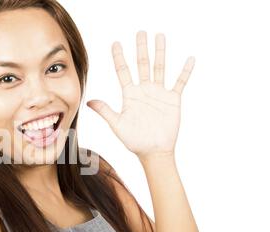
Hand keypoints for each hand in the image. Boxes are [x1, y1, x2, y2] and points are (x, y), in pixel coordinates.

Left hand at [87, 31, 194, 159]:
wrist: (153, 151)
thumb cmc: (134, 141)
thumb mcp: (117, 124)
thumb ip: (105, 111)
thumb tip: (88, 101)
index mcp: (130, 95)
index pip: (123, 71)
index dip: (119, 57)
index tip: (115, 43)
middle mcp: (144, 90)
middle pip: (142, 64)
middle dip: (141, 48)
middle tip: (140, 32)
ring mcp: (158, 93)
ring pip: (159, 68)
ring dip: (160, 53)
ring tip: (160, 36)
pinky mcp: (172, 100)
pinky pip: (180, 82)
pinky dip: (184, 71)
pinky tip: (189, 59)